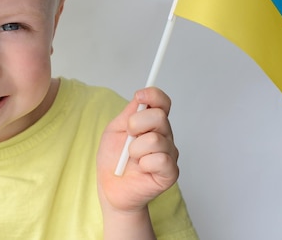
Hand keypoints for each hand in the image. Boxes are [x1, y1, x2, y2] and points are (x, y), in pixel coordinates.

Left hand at [97, 87, 178, 214]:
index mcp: (151, 123)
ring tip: (131, 158)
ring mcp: (169, 153)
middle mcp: (164, 135)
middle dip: (136, 124)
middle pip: (159, 116)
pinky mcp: (170, 172)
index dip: (153, 95)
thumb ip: (128, 113)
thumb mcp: (115, 130)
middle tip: (128, 137)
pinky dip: (144, 163)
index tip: (139, 96)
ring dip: (135, 149)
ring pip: (156, 139)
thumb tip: (141, 96)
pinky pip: (160, 160)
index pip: (162, 102)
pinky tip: (141, 169)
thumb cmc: (113, 159)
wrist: (110, 187)